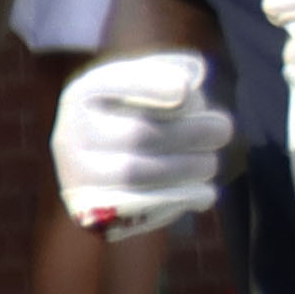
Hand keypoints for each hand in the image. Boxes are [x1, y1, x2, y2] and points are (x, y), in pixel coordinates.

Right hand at [53, 49, 234, 236]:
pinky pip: (137, 208)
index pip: (114, 85)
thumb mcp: (147, 87)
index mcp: (85, 96)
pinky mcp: (94, 212)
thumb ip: (162, 81)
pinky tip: (205, 191)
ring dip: (190, 167)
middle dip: (192, 133)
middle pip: (138, 134)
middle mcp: (71, 135)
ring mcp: (78, 176)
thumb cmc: (140, 115)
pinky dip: (181, 198)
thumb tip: (183, 93)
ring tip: (210, 161)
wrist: (109, 167)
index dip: (151, 86)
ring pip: (137, 173)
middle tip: (223, 128)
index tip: (187, 89)